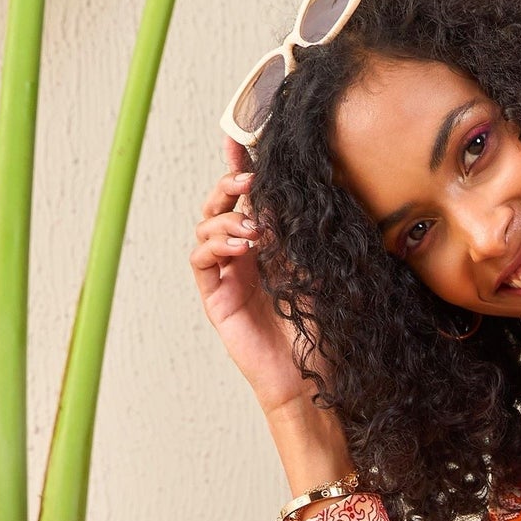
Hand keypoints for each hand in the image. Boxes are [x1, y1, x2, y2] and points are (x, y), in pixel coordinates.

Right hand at [190, 136, 316, 417]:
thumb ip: (299, 236)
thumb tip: (287, 194)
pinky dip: (215, 245)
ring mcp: (227, 277)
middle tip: (246, 179)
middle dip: (229, 186)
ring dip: (226, 219)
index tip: (241, 141)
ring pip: (207, 228)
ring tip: (252, 229)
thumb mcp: (318, 272)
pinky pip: (200, 259)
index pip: (250, 201)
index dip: (241, 170)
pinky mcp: (216, 298)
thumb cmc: (320, 332)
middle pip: (221, 207)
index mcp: (269, 249)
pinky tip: (241, 248)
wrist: (310, 379)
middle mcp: (245, 259)